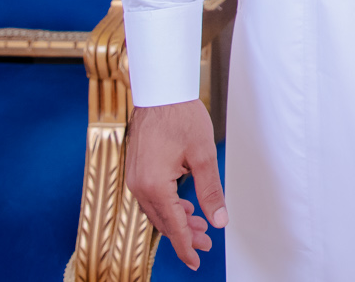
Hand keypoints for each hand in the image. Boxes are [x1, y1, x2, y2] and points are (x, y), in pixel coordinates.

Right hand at [126, 100, 226, 269]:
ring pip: (157, 211)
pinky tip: (184, 206)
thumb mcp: (204, 155)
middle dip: (185, 235)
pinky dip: (168, 206)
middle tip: (206, 244)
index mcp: (154, 185)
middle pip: (163, 221)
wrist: (160, 92)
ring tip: (199, 227)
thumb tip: (219, 221)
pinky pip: (151, 198)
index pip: (172, 226)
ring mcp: (135, 178)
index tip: (196, 262)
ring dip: (177, 220)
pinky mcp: (136, 170)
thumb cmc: (182, 117)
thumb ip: (210, 191)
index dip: (186, 245)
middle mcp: (139, 185)